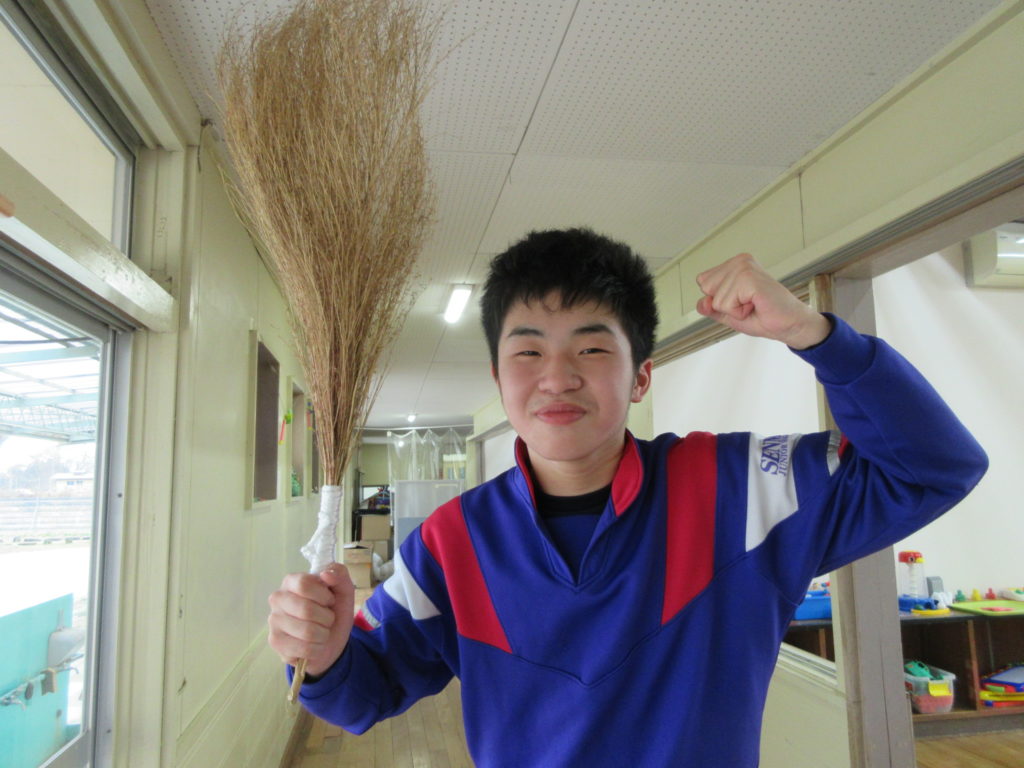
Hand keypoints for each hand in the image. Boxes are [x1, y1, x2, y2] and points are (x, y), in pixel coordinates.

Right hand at [268, 563, 355, 676]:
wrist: (332, 641)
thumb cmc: (334, 611)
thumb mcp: (344, 590)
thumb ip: (339, 574)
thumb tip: (326, 574)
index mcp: (291, 581)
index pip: (304, 584)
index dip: (323, 595)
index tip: (329, 600)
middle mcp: (277, 599)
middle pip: (306, 609)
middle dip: (327, 617)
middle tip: (327, 618)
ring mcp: (274, 621)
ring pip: (307, 631)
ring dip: (324, 634)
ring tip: (321, 631)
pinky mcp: (276, 643)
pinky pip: (305, 649)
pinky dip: (317, 648)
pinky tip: (314, 644)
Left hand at [695, 253, 829, 348]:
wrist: (789, 324)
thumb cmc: (764, 315)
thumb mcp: (729, 313)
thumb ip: (711, 307)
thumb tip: (701, 302)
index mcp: (734, 264)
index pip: (703, 282)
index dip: (719, 299)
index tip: (742, 300)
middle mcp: (739, 261)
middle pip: (706, 289)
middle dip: (725, 305)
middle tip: (749, 303)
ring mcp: (745, 268)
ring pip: (716, 299)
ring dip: (734, 310)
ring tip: (754, 304)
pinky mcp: (749, 279)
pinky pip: (726, 304)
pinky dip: (740, 312)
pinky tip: (756, 305)